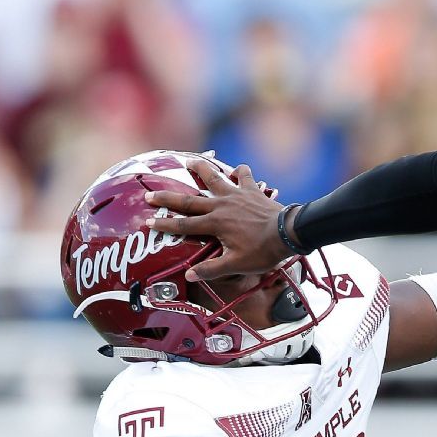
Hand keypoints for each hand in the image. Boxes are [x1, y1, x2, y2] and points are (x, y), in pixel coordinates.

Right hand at [145, 159, 290, 280]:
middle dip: (167, 198)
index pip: (183, 225)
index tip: (148, 222)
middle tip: (150, 194)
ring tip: (188, 161)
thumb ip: (212, 269)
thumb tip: (189, 275)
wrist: (289, 233)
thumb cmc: (263, 251)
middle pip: (189, 200)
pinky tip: (236, 169)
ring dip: (200, 169)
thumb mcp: (236, 265)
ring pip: (214, 178)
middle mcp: (221, 206)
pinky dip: (240, 171)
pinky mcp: (252, 190)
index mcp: (214, 224)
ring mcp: (237, 195)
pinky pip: (244, 176)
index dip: (164, 224)